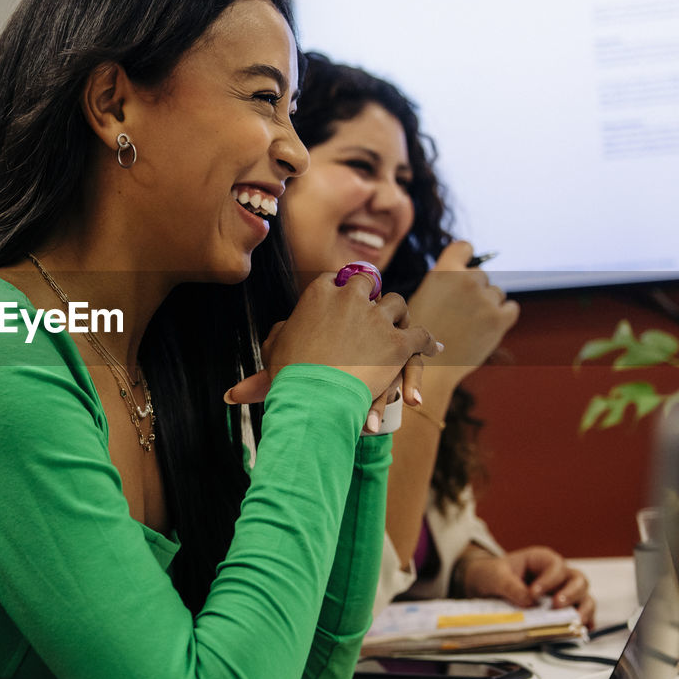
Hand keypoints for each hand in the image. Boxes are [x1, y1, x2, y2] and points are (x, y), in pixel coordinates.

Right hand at [223, 273, 438, 423]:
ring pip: (397, 304)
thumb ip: (269, 357)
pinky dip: (428, 341)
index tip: (344, 299)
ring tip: (403, 326)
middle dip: (371, 295)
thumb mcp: (273, 360)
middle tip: (375, 306)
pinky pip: (420, 334)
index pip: (335, 280)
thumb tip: (244, 381)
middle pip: (367, 284)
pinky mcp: (399, 341)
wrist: (314, 398)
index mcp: (318, 294)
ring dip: (399, 315)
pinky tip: (434, 347)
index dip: (341, 290)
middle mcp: (350, 297)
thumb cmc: (289, 379)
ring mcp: (377, 318)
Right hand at [408, 241, 518, 389]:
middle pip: (481, 275)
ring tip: (469, 325)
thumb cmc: (423, 335)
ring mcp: (485, 299)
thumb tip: (466, 269)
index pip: (465, 247)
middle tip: (460, 312)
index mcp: (443, 272)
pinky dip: (502, 316)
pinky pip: (510, 308)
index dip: (466, 256)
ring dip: (487, 305)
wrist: (431, 369)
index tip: (464, 268)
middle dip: (475, 290)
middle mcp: (466, 280)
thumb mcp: (423, 298)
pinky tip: (487, 328)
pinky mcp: (500, 319)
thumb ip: (445, 281)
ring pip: (496, 293)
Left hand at [461, 546, 596, 627]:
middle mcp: (559, 575)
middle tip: (557, 606)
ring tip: (574, 622)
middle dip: (571, 594)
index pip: (555, 567)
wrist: (488, 586)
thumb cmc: (494, 575)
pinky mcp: (564, 610)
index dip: (548, 580)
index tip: (533, 594)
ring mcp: (564, 593)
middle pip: (578, 581)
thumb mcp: (496, 576)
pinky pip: (581, 615)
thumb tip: (529, 602)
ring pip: (584, 597)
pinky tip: (581, 632)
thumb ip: (511, 586)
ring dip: (582, 610)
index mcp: (543, 560)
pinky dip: (584, 624)